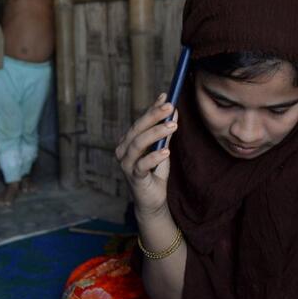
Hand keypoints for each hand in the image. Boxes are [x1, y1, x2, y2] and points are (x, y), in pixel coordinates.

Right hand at [115, 93, 177, 217]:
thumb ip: (165, 132)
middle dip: (154, 116)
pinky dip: (154, 157)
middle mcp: (123, 150)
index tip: (166, 96)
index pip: (140, 121)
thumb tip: (174, 111)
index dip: (152, 108)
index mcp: (128, 141)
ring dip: (156, 133)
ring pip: (138, 144)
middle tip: (170, 107)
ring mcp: (126, 164)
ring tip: (173, 125)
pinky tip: (166, 152)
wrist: (152, 201)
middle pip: (137, 129)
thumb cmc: (155, 173)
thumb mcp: (162, 149)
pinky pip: (142, 165)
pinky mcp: (134, 178)